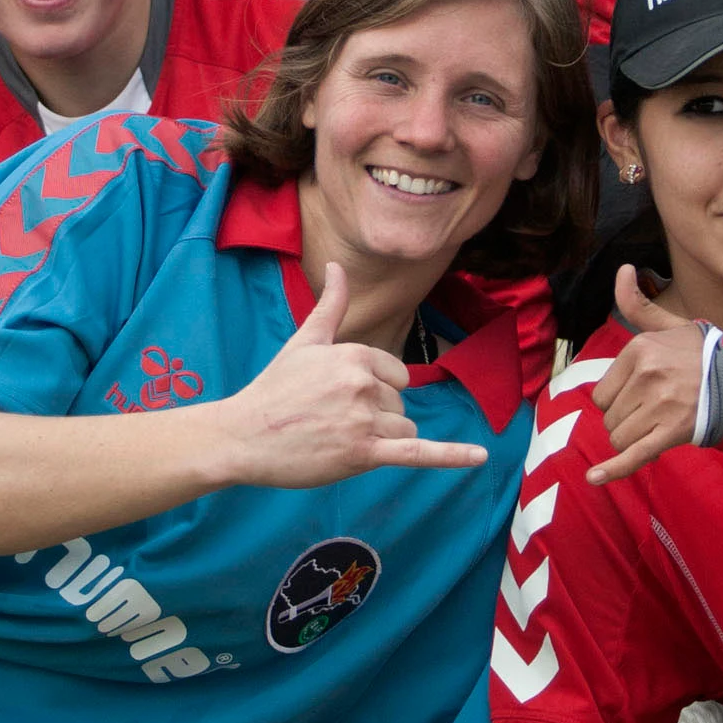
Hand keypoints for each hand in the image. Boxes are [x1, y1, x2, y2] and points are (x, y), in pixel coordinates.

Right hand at [216, 264, 488, 488]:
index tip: (338, 397)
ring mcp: (364, 420)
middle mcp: (364, 384)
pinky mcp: (363, 454)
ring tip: (337, 439)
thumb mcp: (305, 340)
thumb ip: (331, 304)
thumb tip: (336, 265)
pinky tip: (480, 457)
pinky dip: (452, 456)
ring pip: (404, 428)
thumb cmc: (274, 389)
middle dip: (375, 414)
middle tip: (330, 420)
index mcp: (355, 354)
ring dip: (381, 437)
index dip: (374, 389)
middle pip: (400, 402)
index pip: (396, 374)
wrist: (243, 436)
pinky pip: (418, 453)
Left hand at [588, 266, 709, 482]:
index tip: (646, 394)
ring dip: (635, 439)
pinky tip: (594, 479)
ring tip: (662, 424)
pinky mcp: (673, 432)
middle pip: (609, 417)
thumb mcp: (670, 325)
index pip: (603, 392)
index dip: (620, 399)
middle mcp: (647, 375)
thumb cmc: (702, 355)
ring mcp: (660, 405)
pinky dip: (613, 470)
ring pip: (620, 437)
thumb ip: (639, 304)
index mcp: (640, 350)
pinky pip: (634, 454)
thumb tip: (623, 269)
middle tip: (658, 410)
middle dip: (628, 420)